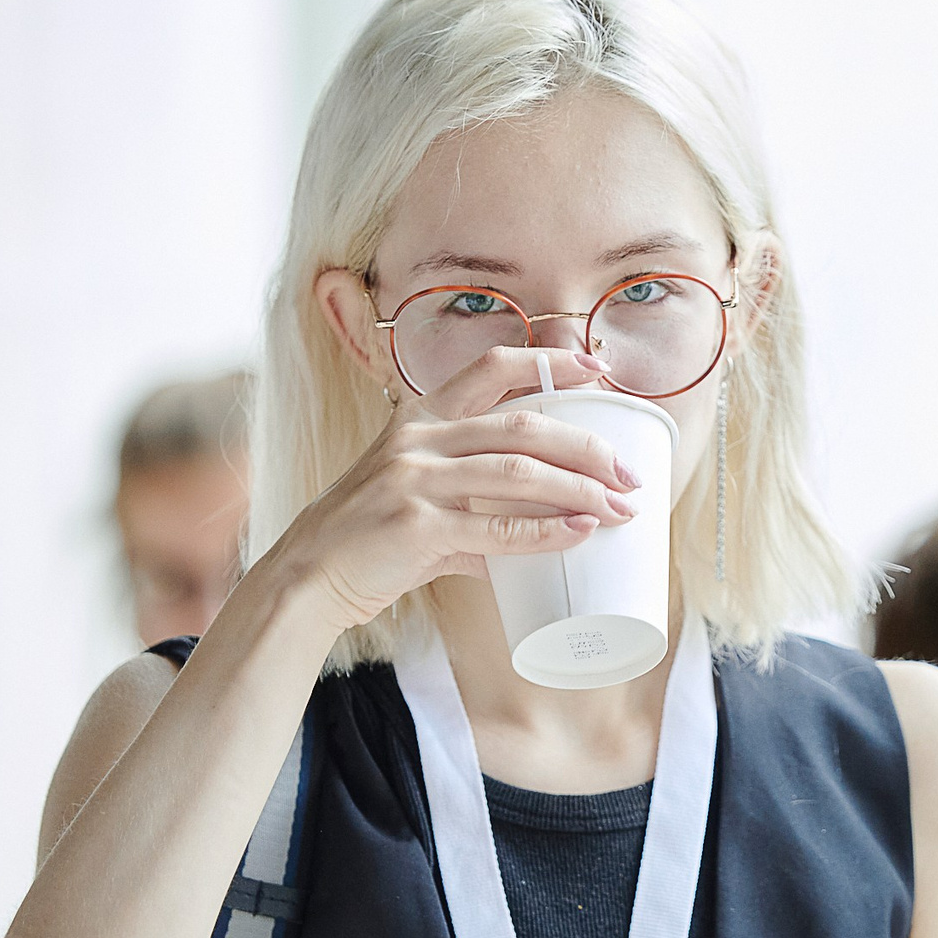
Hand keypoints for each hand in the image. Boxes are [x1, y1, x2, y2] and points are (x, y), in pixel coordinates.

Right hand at [264, 346, 642, 634]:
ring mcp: (414, 479)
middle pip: (524, 425)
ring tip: (620, 508)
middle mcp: (418, 437)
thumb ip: (479, 496)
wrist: (308, 576)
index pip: (492, 367)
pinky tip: (579, 534)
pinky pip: (496, 529)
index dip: (550, 361)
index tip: (600, 367)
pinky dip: (545, 533)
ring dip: (579, 490)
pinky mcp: (415, 527)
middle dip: (587, 447)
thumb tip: (549, 520)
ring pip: (518, 473)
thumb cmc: (373, 534)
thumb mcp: (419, 490)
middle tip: (629, 473)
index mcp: (421, 416)